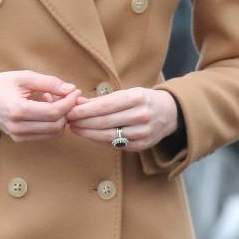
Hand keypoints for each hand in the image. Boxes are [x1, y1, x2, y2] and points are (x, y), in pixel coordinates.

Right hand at [0, 70, 80, 140]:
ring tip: (49, 99)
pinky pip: (45, 135)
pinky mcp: (20, 139)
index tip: (75, 92)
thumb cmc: (1, 84)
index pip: (53, 113)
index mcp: (17, 110)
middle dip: (66, 110)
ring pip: (53, 133)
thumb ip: (49, 82)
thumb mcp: (24, 77)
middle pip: (56, 126)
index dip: (69, 103)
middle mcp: (18, 127)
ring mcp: (18, 136)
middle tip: (61, 94)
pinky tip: (43, 108)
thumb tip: (72, 89)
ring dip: (59, 117)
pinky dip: (51, 122)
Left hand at [65, 85, 179, 149]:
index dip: (84, 111)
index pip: (103, 107)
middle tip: (68, 121)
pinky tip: (90, 136)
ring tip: (76, 129)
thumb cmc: (143, 100)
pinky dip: (100, 140)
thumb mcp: (126, 93)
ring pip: (108, 136)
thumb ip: (103, 100)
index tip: (70, 112)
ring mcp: (142, 132)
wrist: (169, 113)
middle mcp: (140, 115)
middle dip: (82, 123)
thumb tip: (77, 102)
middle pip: (104, 122)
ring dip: (88, 133)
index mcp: (136, 98)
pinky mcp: (142, 145)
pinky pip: (115, 144)